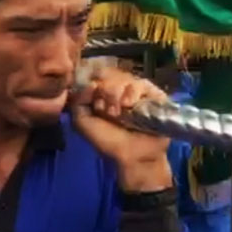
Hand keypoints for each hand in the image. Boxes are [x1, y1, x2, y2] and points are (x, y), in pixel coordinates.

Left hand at [71, 67, 173, 192]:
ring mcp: (137, 92)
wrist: (133, 156)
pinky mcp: (154, 96)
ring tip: (120, 113)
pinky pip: (143, 84)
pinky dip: (133, 92)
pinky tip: (130, 105)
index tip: (95, 104)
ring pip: (125, 78)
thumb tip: (90, 84)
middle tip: (109, 112)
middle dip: (106, 93)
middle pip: (110, 75)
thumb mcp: (83, 123)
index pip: (96, 76)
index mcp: (102, 94)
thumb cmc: (108, 140)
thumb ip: (78, 102)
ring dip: (118, 94)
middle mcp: (119, 90)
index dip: (94, 87)